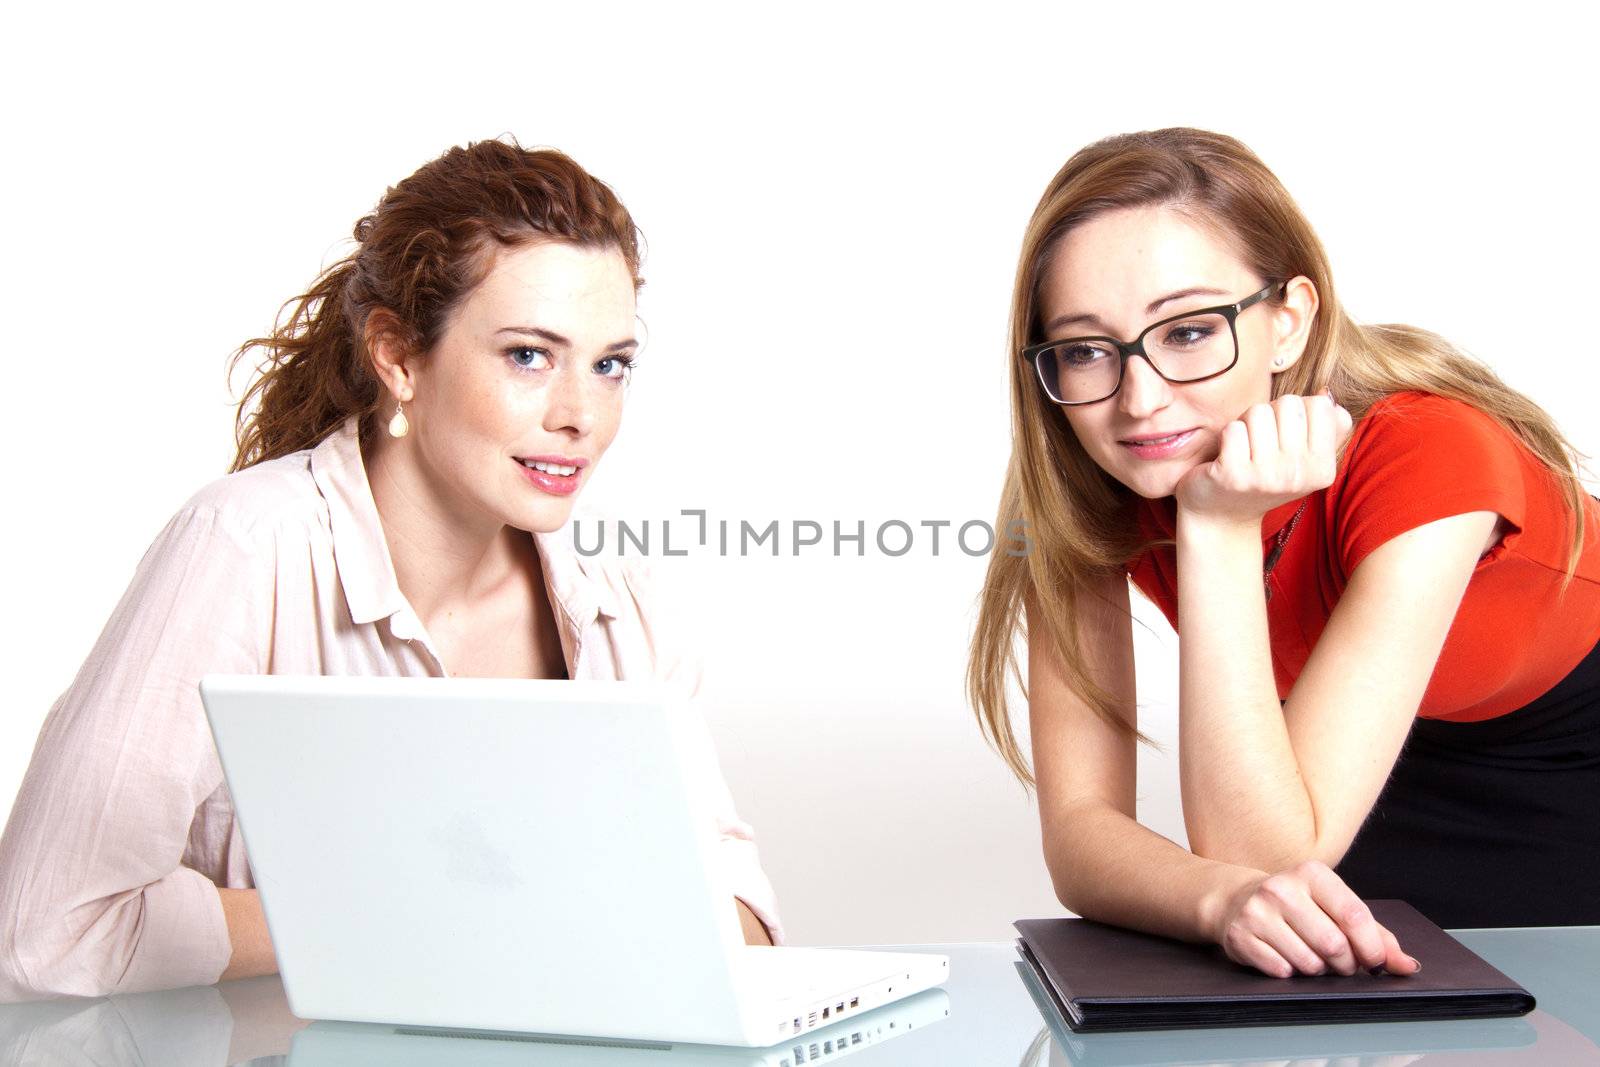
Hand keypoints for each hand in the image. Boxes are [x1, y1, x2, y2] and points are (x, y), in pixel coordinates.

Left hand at [1176, 393, 1352, 523]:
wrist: (1223, 516)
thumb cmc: (1265, 476)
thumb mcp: (1305, 457)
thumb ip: (1328, 427)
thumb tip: (1328, 397)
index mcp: (1324, 469)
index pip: (1319, 405)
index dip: (1296, 411)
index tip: (1285, 434)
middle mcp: (1299, 475)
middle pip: (1289, 403)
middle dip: (1270, 414)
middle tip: (1260, 441)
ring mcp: (1267, 477)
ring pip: (1258, 412)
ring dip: (1246, 424)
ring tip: (1244, 449)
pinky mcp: (1234, 476)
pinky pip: (1233, 429)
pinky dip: (1227, 436)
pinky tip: (1227, 458)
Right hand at [1210, 860, 1420, 978]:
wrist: (1237, 901)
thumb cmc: (1299, 907)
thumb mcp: (1335, 908)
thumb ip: (1376, 935)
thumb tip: (1409, 966)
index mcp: (1312, 874)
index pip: (1354, 916)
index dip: (1372, 948)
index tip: (1374, 963)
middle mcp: (1282, 888)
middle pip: (1334, 945)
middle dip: (1345, 964)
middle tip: (1340, 963)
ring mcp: (1257, 911)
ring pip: (1309, 963)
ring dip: (1318, 970)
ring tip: (1310, 957)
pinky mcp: (1240, 936)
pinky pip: (1280, 971)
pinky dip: (1290, 973)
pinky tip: (1284, 957)